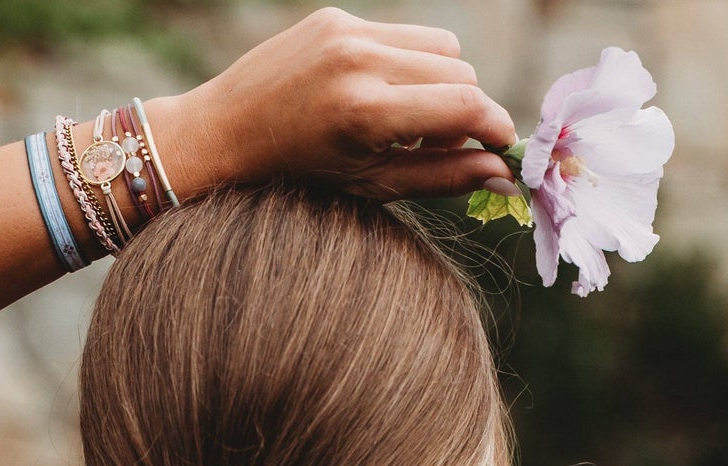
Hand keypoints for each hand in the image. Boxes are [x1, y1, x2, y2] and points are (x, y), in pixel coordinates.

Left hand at [154, 7, 517, 199]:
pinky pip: (403, 35)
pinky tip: (374, 95)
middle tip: (438, 146)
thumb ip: (440, 178)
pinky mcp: (335, 16)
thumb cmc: (296, 177)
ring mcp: (346, 32)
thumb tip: (506, 178)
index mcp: (363, 114)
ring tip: (404, 121)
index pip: (463, 106)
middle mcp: (358, 63)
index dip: (494, 128)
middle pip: (460, 74)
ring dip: (439, 84)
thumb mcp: (369, 186)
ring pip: (440, 48)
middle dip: (463, 111)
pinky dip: (405, 66)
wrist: (221, 136)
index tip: (502, 149)